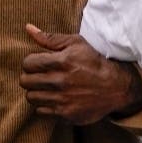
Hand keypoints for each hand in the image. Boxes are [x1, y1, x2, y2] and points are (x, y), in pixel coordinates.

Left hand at [20, 24, 141, 124]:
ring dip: (37, 92)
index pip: (27, 63)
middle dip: (30, 77)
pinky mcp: (65, 114)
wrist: (116, 87)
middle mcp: (60, 82)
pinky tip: (54, 99)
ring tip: (47, 88)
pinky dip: (45, 106)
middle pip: (25, 81)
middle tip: (40, 76)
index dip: (31, 62)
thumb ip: (50, 38)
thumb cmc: (94, 62)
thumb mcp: (76, 44)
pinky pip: (40, 112)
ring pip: (31, 97)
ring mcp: (63, 100)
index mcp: (62, 62)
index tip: (39, 64)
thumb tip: (28, 28)